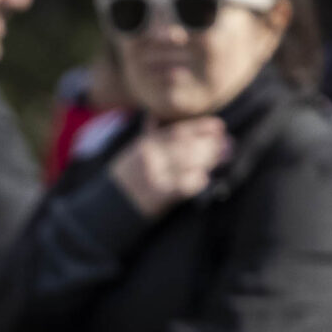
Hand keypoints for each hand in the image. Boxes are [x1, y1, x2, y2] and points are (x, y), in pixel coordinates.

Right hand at [110, 116, 229, 216]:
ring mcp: (152, 176)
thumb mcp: (128, 155)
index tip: (219, 126)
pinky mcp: (155, 196)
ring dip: (209, 160)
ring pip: (187, 163)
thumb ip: (145, 137)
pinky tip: (205, 180)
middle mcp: (148, 157)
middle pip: (186, 146)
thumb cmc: (120, 183)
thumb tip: (154, 117)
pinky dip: (196, 182)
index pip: (177, 131)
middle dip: (210, 144)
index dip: (201, 127)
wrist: (102, 213)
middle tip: (229, 145)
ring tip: (224, 158)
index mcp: (143, 145)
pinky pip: (182, 186)